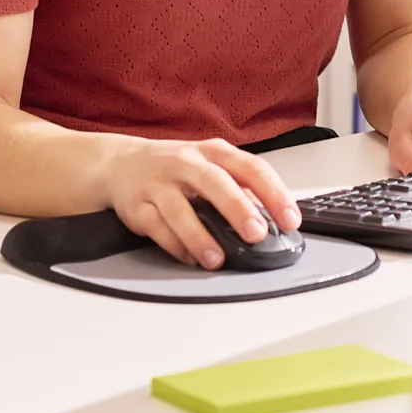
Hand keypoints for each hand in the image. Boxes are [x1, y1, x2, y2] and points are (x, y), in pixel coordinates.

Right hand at [101, 138, 300, 268]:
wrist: (121, 163)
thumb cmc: (176, 167)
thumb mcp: (212, 166)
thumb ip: (240, 188)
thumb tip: (272, 218)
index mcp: (214, 152)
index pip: (250, 167)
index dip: (273, 193)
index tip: (290, 219)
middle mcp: (186, 162)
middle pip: (215, 183)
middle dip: (238, 209)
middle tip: (256, 234)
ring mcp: (159, 183)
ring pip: (180, 210)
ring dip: (200, 237)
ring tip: (217, 259)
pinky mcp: (137, 205)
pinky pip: (157, 228)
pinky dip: (175, 246)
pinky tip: (191, 259)